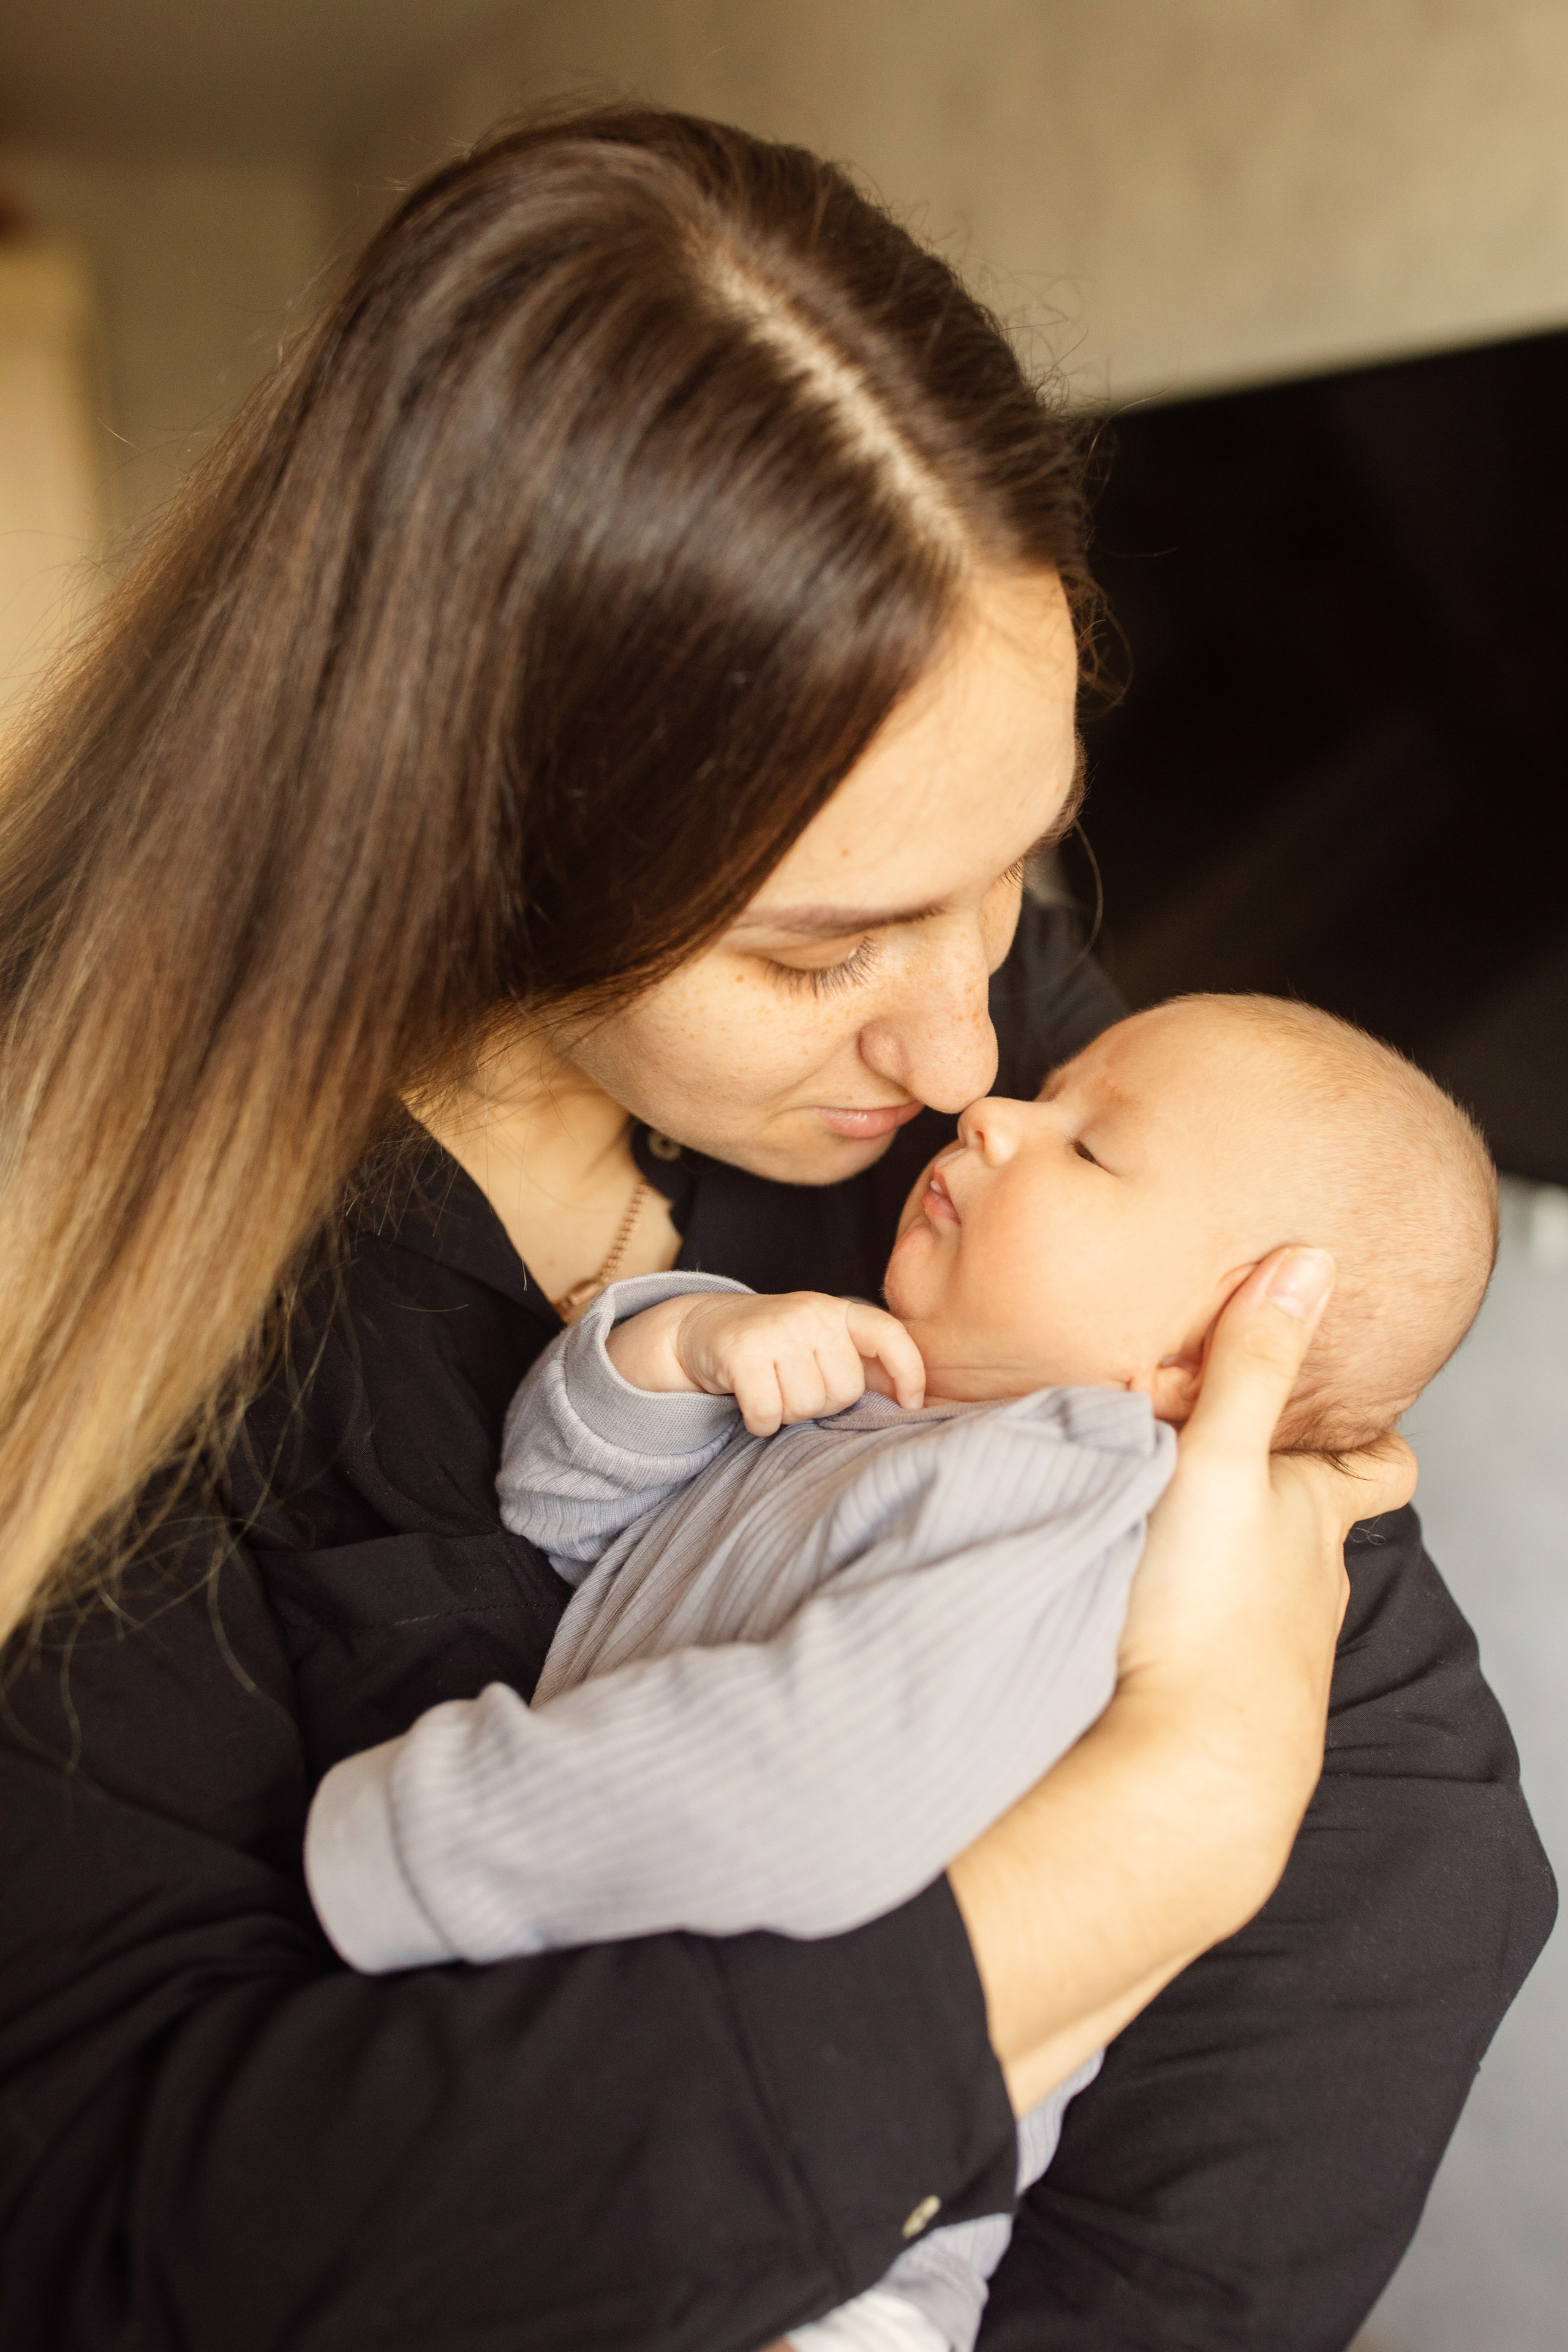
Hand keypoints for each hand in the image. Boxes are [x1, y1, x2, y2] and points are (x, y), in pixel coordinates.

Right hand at [606, 1290, 926, 1434]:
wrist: (701, 1328)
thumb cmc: (774, 1345)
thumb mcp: (820, 1342)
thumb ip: (862, 1362)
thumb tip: (913, 1399)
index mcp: (837, 1311)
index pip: (889, 1336)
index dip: (909, 1371)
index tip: (911, 1403)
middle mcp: (811, 1313)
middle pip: (844, 1390)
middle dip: (821, 1403)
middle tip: (793, 1386)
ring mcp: (776, 1329)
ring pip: (805, 1405)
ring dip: (786, 1413)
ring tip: (770, 1389)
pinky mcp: (741, 1351)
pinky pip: (767, 1413)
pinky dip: (758, 1421)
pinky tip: (749, 1404)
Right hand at [949, 1245, 1417, 2111]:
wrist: (1184, 1769)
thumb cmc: (1205, 1612)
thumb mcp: (1223, 1461)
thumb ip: (1254, 1365)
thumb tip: (1308, 1263)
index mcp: (1312, 1523)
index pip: (1375, 1471)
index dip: (1377, 1444)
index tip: (1371, 1424)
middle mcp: (1303, 1590)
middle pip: (1310, 1536)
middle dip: (1279, 1504)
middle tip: (1235, 1466)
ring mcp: (1262, 1655)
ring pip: (1254, 1596)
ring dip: (1220, 1566)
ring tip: (1164, 1535)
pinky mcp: (1206, 1703)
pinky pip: (1199, 1647)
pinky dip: (1178, 1623)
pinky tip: (1131, 1615)